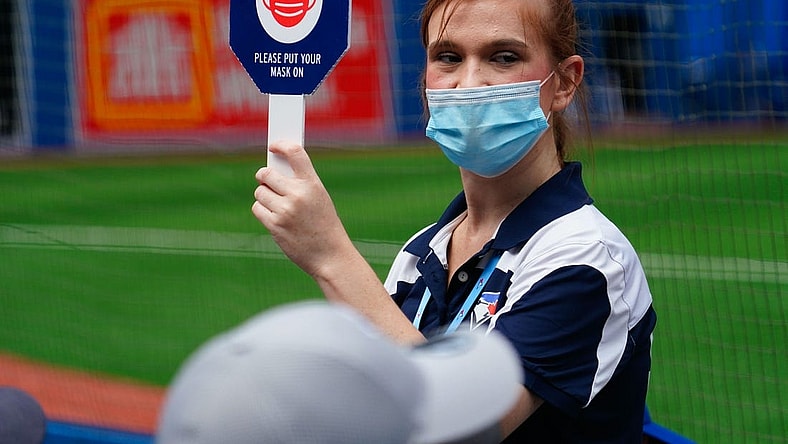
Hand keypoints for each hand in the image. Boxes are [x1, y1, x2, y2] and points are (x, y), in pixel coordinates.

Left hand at [252, 141, 353, 277]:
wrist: (330, 256)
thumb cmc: (325, 226)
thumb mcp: (320, 198)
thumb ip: (301, 183)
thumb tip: (275, 170)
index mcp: (313, 184)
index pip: (295, 153)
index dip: (281, 145)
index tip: (274, 146)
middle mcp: (298, 195)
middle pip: (267, 173)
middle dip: (265, 177)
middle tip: (268, 181)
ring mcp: (285, 210)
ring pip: (260, 192)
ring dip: (264, 197)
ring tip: (278, 205)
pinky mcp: (275, 225)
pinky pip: (258, 208)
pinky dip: (263, 211)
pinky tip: (275, 218)